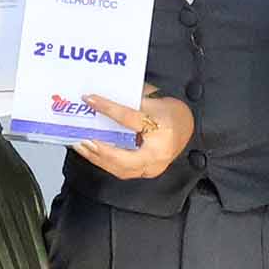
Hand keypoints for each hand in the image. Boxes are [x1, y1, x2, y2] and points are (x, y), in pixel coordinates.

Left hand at [73, 91, 192, 180]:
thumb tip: (104, 96)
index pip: (131, 119)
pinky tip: (92, 153)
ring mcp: (152, 167)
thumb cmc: (172, 114)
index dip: (108, 108)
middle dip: (101, 151)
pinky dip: (105, 162)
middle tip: (83, 139)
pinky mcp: (145, 172)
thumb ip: (131, 100)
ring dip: (98, 158)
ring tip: (81, 146)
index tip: (90, 100)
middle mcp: (158, 153)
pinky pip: (122, 171)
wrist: (187, 127)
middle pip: (124, 159)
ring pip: (120, 169)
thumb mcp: (155, 100)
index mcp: (162, 128)